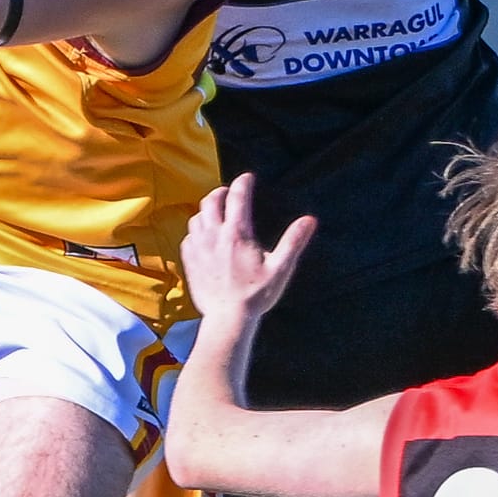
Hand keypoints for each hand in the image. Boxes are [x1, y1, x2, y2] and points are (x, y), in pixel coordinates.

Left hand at [182, 172, 315, 320]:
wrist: (228, 319)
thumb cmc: (256, 295)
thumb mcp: (280, 268)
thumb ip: (294, 242)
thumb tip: (310, 220)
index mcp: (237, 233)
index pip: (237, 196)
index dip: (243, 182)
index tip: (248, 178)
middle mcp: (214, 236)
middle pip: (211, 201)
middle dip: (221, 192)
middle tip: (229, 193)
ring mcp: (198, 248)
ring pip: (196, 217)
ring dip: (206, 210)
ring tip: (216, 213)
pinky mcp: (190, 262)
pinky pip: (188, 237)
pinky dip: (196, 231)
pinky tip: (204, 236)